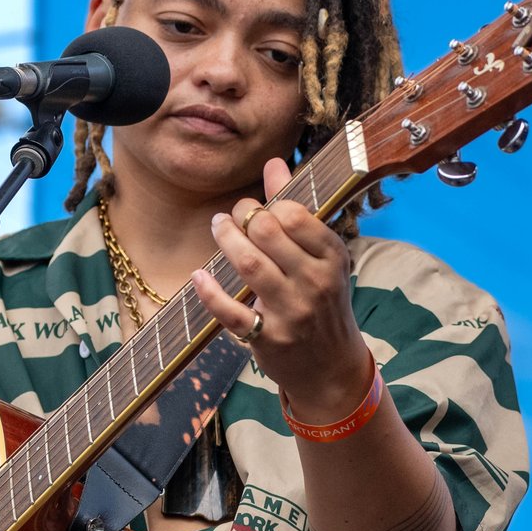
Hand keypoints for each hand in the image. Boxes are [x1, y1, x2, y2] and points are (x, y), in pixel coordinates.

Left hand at [193, 156, 371, 419]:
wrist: (332, 368)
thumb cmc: (324, 303)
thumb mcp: (322, 258)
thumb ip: (298, 210)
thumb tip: (274, 162)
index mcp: (332, 258)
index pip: (296, 215)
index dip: (268, 204)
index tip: (256, 208)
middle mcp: (314, 283)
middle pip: (268, 233)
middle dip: (242, 216)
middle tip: (232, 217)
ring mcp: (291, 312)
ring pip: (248, 264)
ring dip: (224, 239)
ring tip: (217, 227)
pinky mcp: (267, 338)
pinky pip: (230, 311)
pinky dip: (209, 292)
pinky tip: (199, 276)